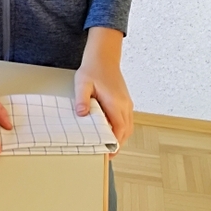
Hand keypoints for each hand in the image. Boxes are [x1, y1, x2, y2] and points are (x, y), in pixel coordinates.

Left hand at [75, 27, 132, 146]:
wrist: (104, 56)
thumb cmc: (93, 69)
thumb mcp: (82, 83)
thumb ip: (82, 99)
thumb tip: (82, 114)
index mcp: (115, 103)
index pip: (119, 129)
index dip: (115, 143)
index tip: (109, 154)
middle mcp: (124, 104)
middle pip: (126, 131)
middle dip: (118, 143)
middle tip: (107, 154)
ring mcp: (127, 103)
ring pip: (128, 126)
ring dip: (120, 136)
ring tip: (108, 145)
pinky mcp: (125, 100)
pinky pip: (126, 119)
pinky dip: (121, 128)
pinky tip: (110, 130)